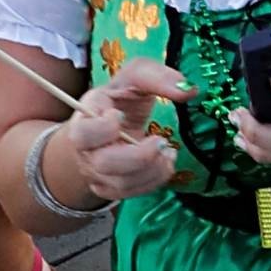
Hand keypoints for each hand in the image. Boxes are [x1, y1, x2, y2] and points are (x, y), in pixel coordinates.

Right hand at [63, 59, 195, 200]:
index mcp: (85, 118)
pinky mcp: (110, 187)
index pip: (82, 134)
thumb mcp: (136, 76)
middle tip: (160, 141)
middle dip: (139, 156)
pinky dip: (154, 180)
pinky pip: (130, 193)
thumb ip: (158, 77)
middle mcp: (86, 150)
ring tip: (168, 150)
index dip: (103, 130)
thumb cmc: (122, 98)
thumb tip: (188, 91)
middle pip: (103, 164)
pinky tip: (164, 162)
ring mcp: (97, 172)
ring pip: (121, 184)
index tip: (120, 116)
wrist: (113, 122)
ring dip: (153, 169)